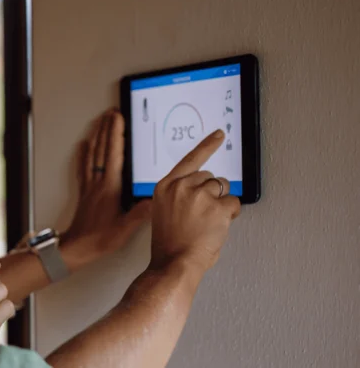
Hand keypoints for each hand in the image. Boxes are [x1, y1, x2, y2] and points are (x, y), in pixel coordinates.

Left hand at [60, 109, 150, 267]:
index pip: (113, 154)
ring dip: (96, 136)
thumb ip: (141, 213)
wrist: (77, 247)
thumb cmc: (100, 239)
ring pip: (91, 154)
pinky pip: (83, 167)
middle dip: (107, 128)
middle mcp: (98, 182)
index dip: (116, 134)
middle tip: (111, 112)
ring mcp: (89, 186)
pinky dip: (83, 154)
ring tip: (99, 121)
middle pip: (102, 149)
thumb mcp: (126, 228)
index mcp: (110, 187)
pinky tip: (83, 145)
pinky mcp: (84, 192)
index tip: (118, 118)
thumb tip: (156, 197)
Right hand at [150, 130, 241, 273]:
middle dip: (212, 193)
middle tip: (203, 215)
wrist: (174, 263)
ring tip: (207, 224)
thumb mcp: (165, 213)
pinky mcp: (216, 206)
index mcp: (165, 187)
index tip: (219, 134)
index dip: (207, 146)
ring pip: (223, 189)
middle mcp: (180, 186)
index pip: (190, 159)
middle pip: (210, 177)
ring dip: (221, 204)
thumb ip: (180, 196)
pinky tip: (216, 227)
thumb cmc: (170, 245)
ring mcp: (199, 195)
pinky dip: (230, 215)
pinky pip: (233, 204)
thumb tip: (205, 190)